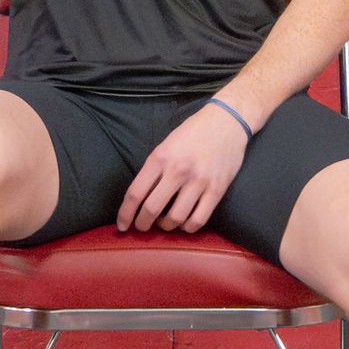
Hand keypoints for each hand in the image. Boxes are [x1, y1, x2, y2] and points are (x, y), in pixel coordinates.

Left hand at [116, 102, 248, 232]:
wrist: (227, 120)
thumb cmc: (193, 132)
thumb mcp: (166, 144)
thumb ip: (154, 169)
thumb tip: (141, 197)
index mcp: (160, 157)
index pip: (135, 193)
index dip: (125, 214)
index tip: (121, 225)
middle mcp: (178, 170)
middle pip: (152, 209)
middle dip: (142, 224)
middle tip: (142, 227)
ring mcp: (199, 181)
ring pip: (175, 218)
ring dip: (166, 227)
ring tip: (165, 223)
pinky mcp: (217, 190)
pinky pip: (199, 220)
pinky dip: (188, 228)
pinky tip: (184, 223)